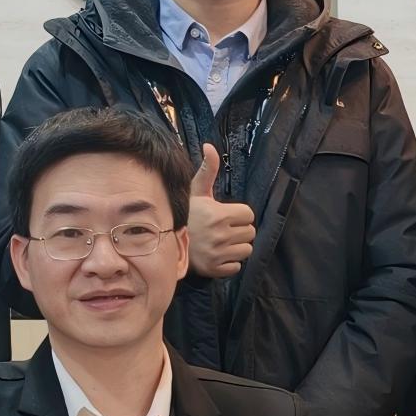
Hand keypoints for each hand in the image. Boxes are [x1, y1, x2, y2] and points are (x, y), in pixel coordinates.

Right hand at [186, 142, 256, 277]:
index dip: (239, 214)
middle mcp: (220, 235)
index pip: (248, 215)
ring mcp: (218, 254)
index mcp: (219, 215)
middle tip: (225, 229)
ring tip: (222, 242)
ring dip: (237, 246)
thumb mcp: (196, 191)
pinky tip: (218, 254)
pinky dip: (230, 262)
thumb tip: (209, 146)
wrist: (165, 241)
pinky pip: (237, 267)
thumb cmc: (186, 214)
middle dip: (240, 230)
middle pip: (250, 233)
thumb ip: (208, 170)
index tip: (227, 215)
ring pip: (246, 250)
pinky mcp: (215, 269)